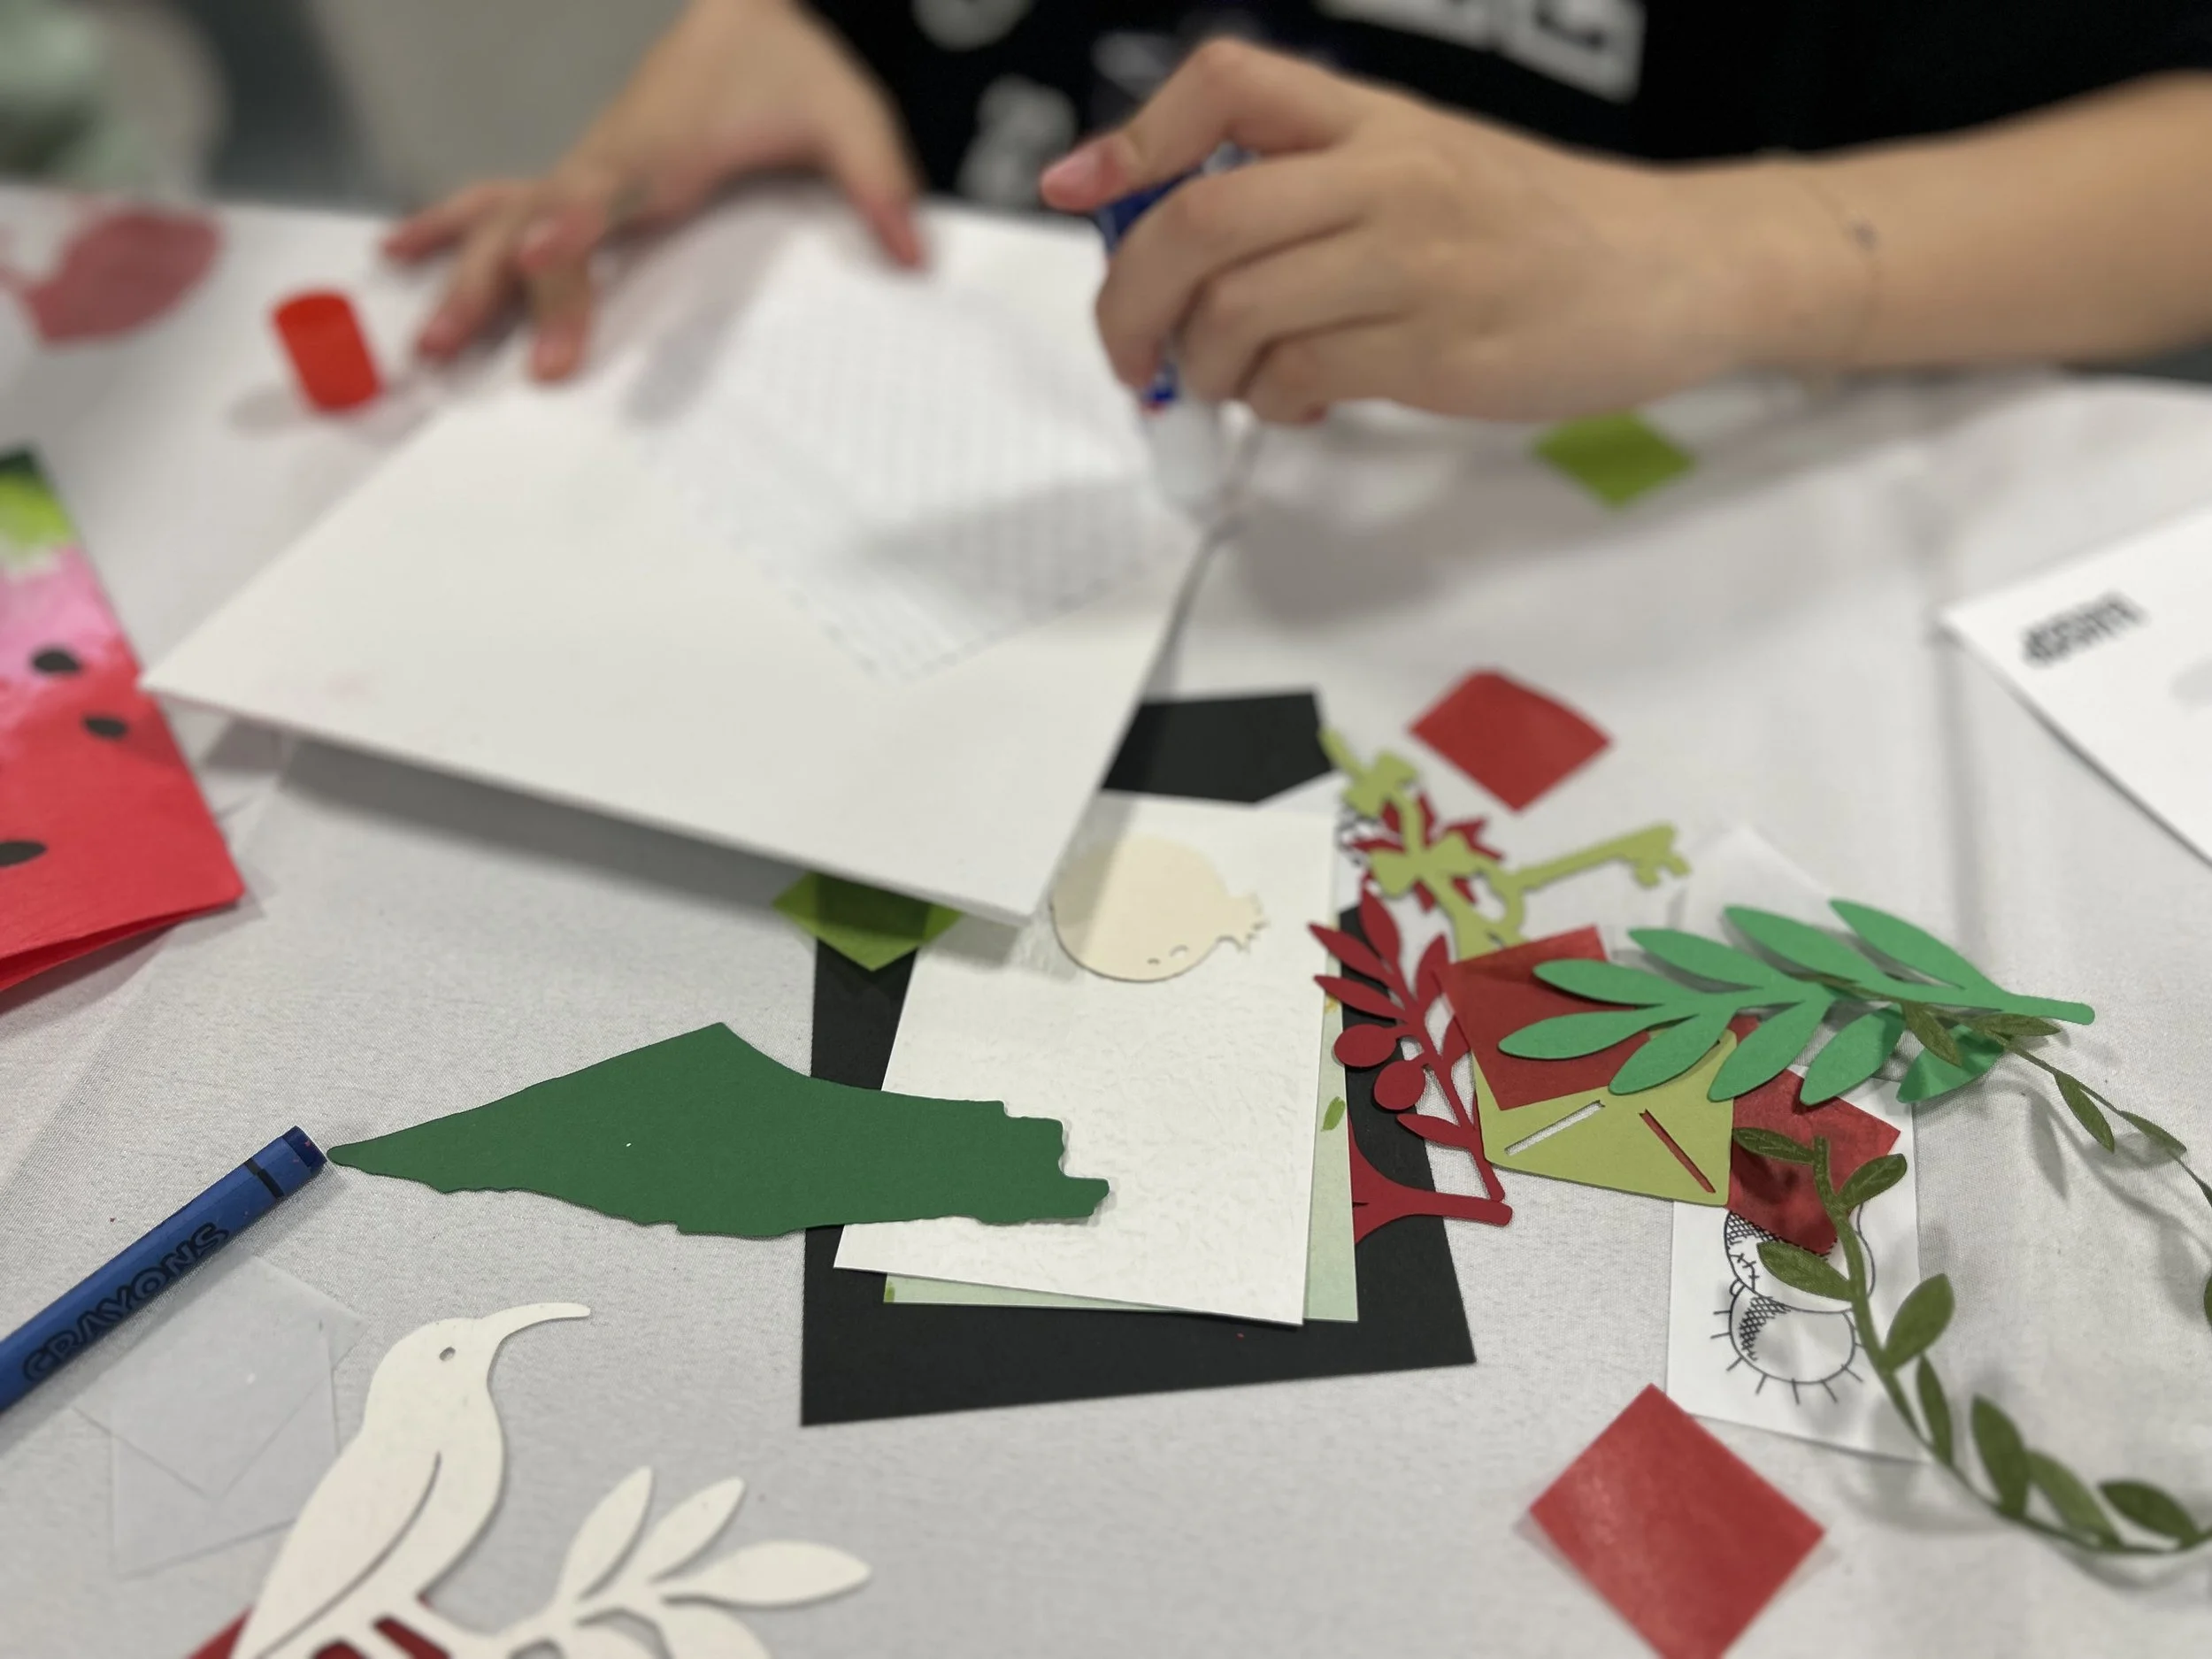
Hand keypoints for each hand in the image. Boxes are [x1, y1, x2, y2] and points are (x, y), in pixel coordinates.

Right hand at [383, 0, 921, 380]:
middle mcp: (610, 161)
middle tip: (471, 354)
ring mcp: (587, 167)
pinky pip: (499, 198)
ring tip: (425, 341)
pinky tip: (399, 255)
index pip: (603, 194)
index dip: (570, 230)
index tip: (545, 260)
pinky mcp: (582, 174)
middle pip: (535, 224)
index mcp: (663, 149)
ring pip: (501, 216)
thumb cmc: (790, 65)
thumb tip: (913, 254)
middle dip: (501, 289)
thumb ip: (879, 183)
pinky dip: (448, 223)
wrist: (745, 10)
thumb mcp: (850, 116)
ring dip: (460, 275)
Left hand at [1039, 41, 1859, 422]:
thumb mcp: (1422, 163)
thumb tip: (1173, 237)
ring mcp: (1414, 264)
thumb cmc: (1535, 227)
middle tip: (1130, 350)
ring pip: (1238, 312)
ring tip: (1229, 382)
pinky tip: (1295, 403)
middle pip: (1201, 220)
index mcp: (1374, 120)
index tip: (1079, 193)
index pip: (1228, 83)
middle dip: (1131, 300)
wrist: (1673, 268)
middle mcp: (1387, 177)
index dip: (1133, 136)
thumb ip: (1310, 185)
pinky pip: (1300, 378)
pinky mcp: (1439, 351)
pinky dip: (1269, 403)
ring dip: (1203, 367)